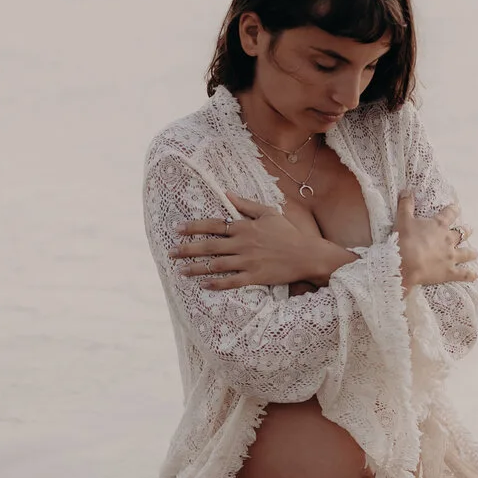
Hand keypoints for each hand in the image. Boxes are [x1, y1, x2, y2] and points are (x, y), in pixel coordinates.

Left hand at [172, 194, 351, 290]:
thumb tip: (227, 193)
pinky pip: (231, 281)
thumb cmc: (289, 233)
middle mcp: (242, 244)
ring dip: (196, 268)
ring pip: (216, 265)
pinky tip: (203, 285)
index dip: (193, 227)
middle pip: (209, 246)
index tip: (177, 229)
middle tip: (171, 252)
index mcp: (244, 227)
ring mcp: (248, 261)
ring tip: (181, 270)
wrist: (307, 255)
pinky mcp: (255, 277)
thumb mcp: (269, 213)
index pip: (213, 225)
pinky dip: (216, 283)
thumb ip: (246, 204)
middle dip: (187, 249)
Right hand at [396, 192, 477, 288]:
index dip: (453, 210)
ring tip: (476, 253)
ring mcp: (451, 256)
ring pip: (466, 253)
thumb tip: (407, 191)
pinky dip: (470, 275)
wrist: (406, 262)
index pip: (450, 214)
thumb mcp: (403, 219)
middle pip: (461, 233)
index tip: (457, 208)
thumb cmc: (404, 240)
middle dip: (465, 231)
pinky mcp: (450, 272)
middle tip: (469, 230)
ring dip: (471, 252)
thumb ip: (406, 205)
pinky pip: (463, 274)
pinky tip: (475, 275)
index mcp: (439, 225)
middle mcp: (449, 239)